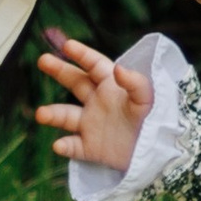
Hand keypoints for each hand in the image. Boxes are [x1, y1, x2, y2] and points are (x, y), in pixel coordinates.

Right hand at [33, 30, 154, 174]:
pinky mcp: (92, 148)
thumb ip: (135, 83)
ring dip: (53, 114)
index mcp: (112, 86)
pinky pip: (74, 146)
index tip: (67, 45)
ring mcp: (92, 125)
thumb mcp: (148, 99)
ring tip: (41, 114)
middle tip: (42, 60)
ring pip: (67, 115)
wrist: (159, 155)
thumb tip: (118, 68)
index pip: (94, 65)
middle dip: (59, 70)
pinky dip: (65, 146)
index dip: (82, 54)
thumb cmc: (156, 121)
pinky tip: (59, 145)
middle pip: (75, 82)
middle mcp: (98, 102)